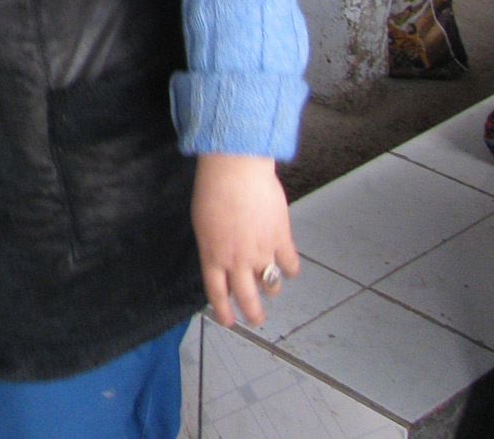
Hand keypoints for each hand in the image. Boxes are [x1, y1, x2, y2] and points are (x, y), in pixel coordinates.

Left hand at [191, 153, 298, 327]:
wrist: (234, 170)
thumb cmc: (213, 190)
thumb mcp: (203, 224)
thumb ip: (213, 247)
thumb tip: (223, 263)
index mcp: (212, 255)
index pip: (217, 293)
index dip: (223, 310)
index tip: (229, 321)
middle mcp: (236, 260)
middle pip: (247, 298)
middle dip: (253, 314)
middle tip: (256, 319)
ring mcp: (260, 252)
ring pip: (270, 285)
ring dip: (270, 289)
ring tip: (270, 287)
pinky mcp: (281, 240)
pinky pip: (290, 265)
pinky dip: (290, 268)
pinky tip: (288, 266)